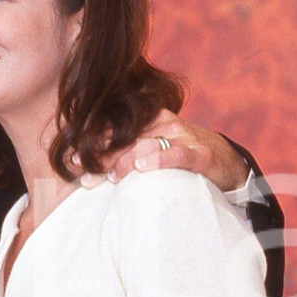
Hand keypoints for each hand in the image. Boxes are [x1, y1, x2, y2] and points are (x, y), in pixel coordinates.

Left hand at [75, 111, 248, 192]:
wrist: (225, 161)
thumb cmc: (179, 156)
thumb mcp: (151, 149)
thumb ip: (124, 153)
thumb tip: (86, 165)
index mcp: (147, 120)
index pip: (115, 129)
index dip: (91, 143)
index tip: (70, 159)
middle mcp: (163, 123)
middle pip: (126, 137)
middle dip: (101, 155)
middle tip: (83, 173)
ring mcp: (182, 136)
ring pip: (147, 144)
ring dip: (126, 161)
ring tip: (111, 177)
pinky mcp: (200, 154)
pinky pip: (178, 154)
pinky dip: (159, 159)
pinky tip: (143, 168)